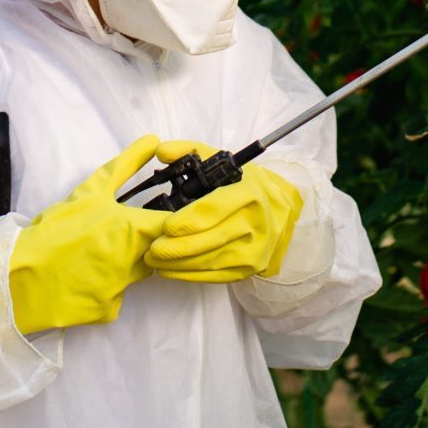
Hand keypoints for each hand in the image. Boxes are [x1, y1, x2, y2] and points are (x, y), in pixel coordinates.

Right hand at [6, 135, 171, 332]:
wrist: (19, 277)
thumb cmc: (53, 231)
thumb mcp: (89, 192)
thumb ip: (126, 166)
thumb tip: (152, 140)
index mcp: (131, 229)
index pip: (172, 225)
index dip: (170, 222)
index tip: (156, 218)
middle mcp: (132, 261)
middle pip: (158, 252)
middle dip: (143, 244)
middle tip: (114, 238)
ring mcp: (122, 289)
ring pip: (136, 275)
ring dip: (123, 266)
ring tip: (93, 257)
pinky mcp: (108, 310)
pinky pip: (114, 297)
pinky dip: (102, 289)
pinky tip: (81, 280)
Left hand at [143, 140, 303, 283]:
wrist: (276, 212)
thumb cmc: (242, 185)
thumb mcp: (221, 162)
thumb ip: (189, 152)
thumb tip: (162, 151)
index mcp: (248, 193)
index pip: (214, 210)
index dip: (187, 221)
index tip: (165, 227)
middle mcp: (255, 223)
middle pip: (209, 240)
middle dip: (177, 247)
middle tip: (151, 249)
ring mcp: (254, 250)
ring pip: (209, 261)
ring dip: (178, 263)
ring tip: (153, 259)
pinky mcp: (248, 269)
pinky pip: (214, 276)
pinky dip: (188, 275)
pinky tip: (169, 270)